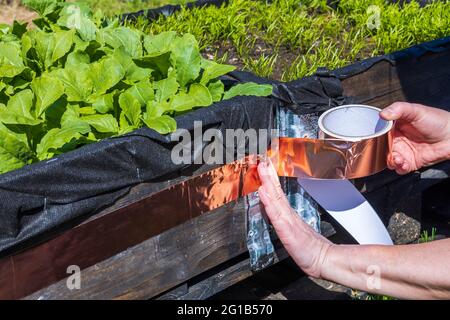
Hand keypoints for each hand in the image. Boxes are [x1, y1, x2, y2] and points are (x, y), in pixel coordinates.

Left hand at [257, 159, 332, 277]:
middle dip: (269, 174)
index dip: (271, 178)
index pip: (277, 192)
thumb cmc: (308, 247)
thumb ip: (285, 219)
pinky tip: (263, 192)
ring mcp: (287, 220)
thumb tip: (276, 207)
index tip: (265, 164)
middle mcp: (288, 214)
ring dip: (268, 182)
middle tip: (263, 159)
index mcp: (288, 213)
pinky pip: (276, 214)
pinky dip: (269, 201)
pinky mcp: (286, 229)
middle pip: (276, 190)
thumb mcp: (294, 230)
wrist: (323, 259)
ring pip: (276, 197)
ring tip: (262, 168)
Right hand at [380, 102, 449, 173]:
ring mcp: (403, 152)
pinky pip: (400, 169)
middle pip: (381, 148)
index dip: (375, 137)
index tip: (376, 139)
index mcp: (395, 127)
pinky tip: (403, 164)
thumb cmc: (436, 120)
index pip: (379, 133)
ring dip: (390, 161)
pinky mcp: (411, 162)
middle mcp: (397, 140)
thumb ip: (398, 109)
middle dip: (381, 152)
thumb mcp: (416, 110)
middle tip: (387, 151)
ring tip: (397, 159)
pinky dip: (399, 168)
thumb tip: (382, 114)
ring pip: (388, 160)